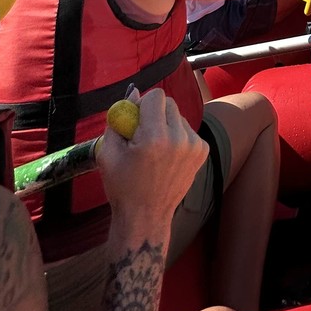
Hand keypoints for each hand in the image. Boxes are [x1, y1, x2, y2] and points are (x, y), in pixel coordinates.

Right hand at [99, 88, 207, 229]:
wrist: (146, 216)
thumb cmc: (123, 187)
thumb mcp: (108, 153)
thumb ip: (118, 120)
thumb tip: (132, 93)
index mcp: (154, 138)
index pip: (156, 96)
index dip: (142, 104)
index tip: (135, 117)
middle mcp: (179, 139)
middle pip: (169, 103)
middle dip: (154, 112)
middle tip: (142, 131)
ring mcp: (194, 145)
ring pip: (179, 116)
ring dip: (166, 124)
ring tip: (155, 148)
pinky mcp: (202, 151)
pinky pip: (187, 130)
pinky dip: (177, 136)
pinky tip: (167, 155)